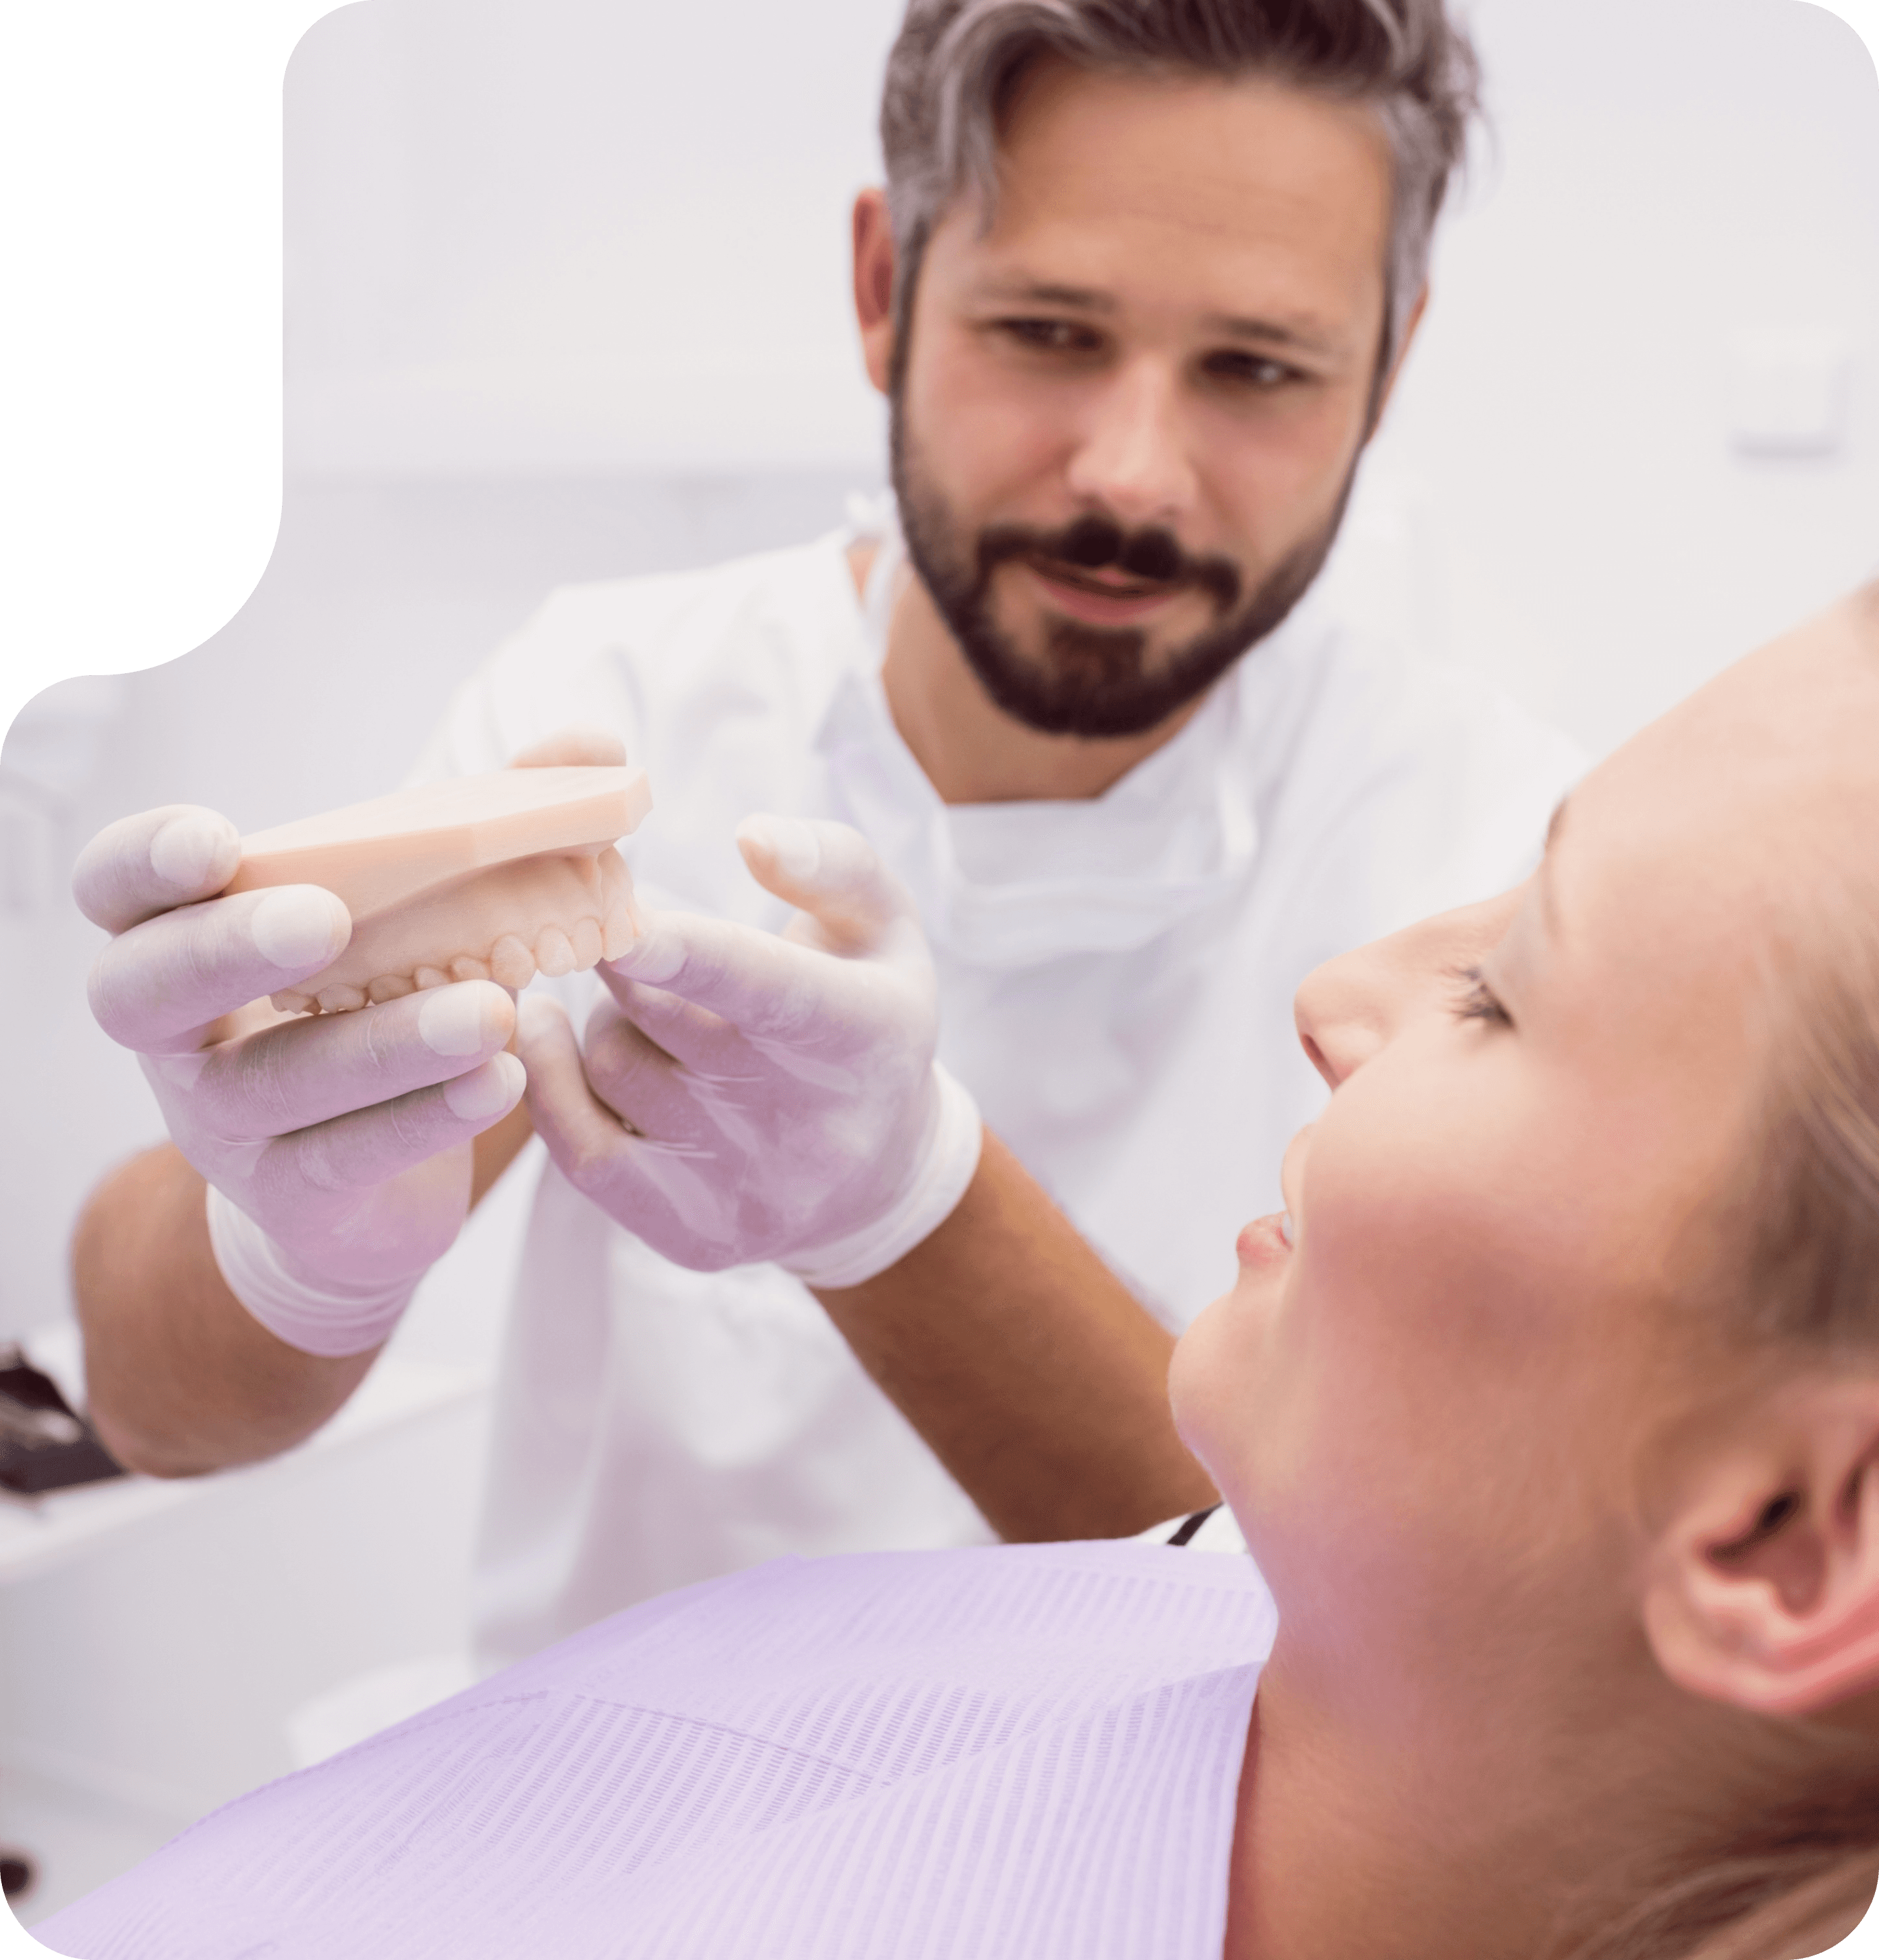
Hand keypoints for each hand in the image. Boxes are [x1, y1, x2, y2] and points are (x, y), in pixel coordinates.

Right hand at [73, 730, 617, 1343]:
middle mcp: (182, 1033)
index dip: (145, 861)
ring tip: (492, 1012)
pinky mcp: (296, 1198)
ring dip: (383, 1045)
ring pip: (274, 1084)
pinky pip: (347, 1158)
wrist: (367, 1188)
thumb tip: (589, 744)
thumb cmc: (385, 1005)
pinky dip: (427, 1118)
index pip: (120, 891)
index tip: (215, 841)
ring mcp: (226, 1124)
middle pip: (147, 990)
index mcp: (189, 938)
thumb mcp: (426, 911)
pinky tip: (502, 1082)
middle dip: (228, 948)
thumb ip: (500, 818)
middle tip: (323, 920)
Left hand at [515, 816, 979, 1279]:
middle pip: (661, 1016)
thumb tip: (752, 836)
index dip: (688, 953)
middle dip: (623, 955)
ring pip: (612, 1066)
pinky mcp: (691, 1235)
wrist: (878, 1177)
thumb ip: (832, 863)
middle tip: (625, 928)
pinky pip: (579, 1151)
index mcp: (863, 1032)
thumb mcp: (887, 927)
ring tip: (652, 1012)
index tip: (618, 918)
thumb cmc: (866, 1015)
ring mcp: (747, 1189)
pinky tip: (546, 1034)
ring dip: (609, 1019)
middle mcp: (809, 1124)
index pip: (766, 990)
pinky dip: (549, 1084)